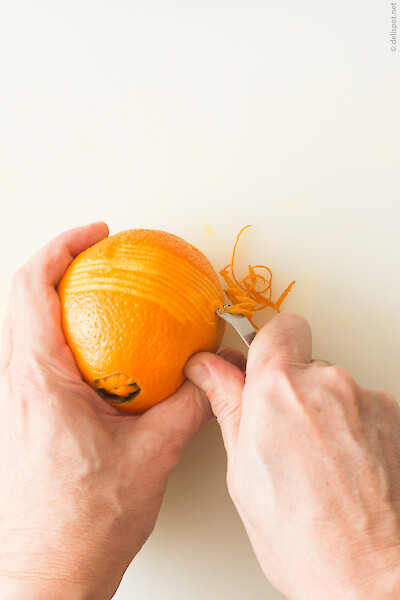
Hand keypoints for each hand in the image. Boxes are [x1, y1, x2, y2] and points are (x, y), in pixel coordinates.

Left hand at [0, 223, 210, 599]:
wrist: (48, 571)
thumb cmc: (85, 524)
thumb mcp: (152, 456)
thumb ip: (188, 404)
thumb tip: (211, 369)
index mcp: (40, 382)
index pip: (32, 290)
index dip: (61, 248)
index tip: (95, 235)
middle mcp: (18, 387)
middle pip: (24, 299)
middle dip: (61, 264)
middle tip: (101, 253)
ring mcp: (17, 403)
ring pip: (28, 326)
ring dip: (61, 298)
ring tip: (103, 292)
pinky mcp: (26, 418)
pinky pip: (39, 356)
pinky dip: (67, 333)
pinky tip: (104, 348)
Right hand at [185, 312, 399, 599]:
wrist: (372, 577)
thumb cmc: (304, 540)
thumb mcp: (244, 472)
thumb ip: (229, 406)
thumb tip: (208, 370)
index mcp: (277, 389)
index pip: (277, 328)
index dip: (267, 347)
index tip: (259, 367)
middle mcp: (328, 382)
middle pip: (305, 362)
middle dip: (292, 390)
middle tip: (285, 437)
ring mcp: (367, 399)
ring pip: (335, 388)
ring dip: (325, 412)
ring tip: (320, 463)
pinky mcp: (395, 416)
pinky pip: (364, 408)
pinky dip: (354, 428)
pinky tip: (346, 467)